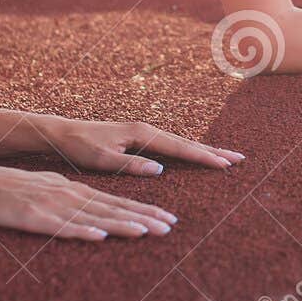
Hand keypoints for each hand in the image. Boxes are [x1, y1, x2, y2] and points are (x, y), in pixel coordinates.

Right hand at [0, 164, 179, 240]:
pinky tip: (98, 237)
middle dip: (144, 219)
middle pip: (114, 210)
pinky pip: (61, 227)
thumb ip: (79, 200)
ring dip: (121, 225)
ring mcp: (55, 207)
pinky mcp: (36, 218)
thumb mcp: (56, 189)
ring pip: (94, 218)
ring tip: (145, 231)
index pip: (119, 202)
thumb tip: (101, 215)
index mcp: (79, 191)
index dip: (145, 211)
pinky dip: (81, 231)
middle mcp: (73, 197)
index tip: (169, 219)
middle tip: (170, 228)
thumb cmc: (21, 189)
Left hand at [41, 117, 244, 174]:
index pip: (179, 148)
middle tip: (239, 159)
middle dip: (213, 151)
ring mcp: (144, 133)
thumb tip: (160, 170)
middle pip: (186, 142)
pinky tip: (194, 156)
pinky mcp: (139, 138)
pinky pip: (171, 145)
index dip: (203, 157)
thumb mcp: (101, 160)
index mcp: (141, 134)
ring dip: (203, 150)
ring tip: (225, 158)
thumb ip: (130, 165)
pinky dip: (187, 151)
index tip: (225, 164)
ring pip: (180, 143)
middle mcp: (147, 130)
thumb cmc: (79, 147)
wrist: (62, 132)